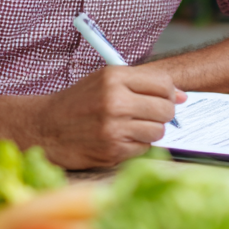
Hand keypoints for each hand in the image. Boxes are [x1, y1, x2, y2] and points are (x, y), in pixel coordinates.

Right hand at [38, 64, 185, 169]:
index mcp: (114, 77)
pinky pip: (144, 149)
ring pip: (158, 131)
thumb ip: (143, 84)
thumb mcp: (105, 81)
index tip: (163, 98)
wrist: (45, 128)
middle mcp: (115, 101)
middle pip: (165, 109)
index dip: (169, 93)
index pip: (163, 84)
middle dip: (163, 114)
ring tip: (132, 127)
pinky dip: (137, 146)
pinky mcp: (112, 151)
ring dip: (150, 131)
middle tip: (149, 115)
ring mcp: (113, 128)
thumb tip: (183, 96)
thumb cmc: (79, 103)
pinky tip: (120, 139)